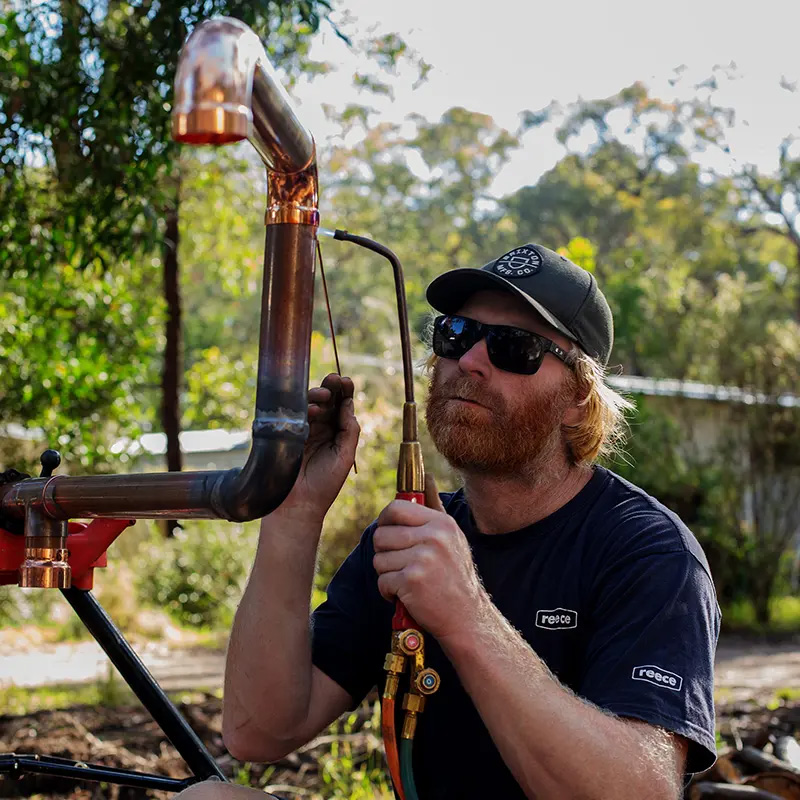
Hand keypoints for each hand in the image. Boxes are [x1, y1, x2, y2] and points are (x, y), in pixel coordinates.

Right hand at [276, 373, 358, 522]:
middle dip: (330, 388)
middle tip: (335, 379)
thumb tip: (349, 403)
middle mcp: (320, 429)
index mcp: (337, 433)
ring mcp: (303, 431)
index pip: (341, 407)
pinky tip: (311, 410)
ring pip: (310, 406)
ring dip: (317, 396)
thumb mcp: (345, 456)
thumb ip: (349, 430)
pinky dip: (303, 410)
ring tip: (322, 395)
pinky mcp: (288, 435)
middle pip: (326, 402)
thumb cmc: (325, 484)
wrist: (299, 505)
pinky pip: (295, 417)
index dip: (344, 393)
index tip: (347, 381)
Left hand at [372, 476, 488, 639]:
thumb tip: (426, 476)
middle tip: (399, 565)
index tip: (387, 533)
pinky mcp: (412, 581)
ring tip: (406, 581)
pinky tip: (406, 595)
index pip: (396, 509)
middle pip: (381, 535)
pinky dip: (388, 592)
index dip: (384, 521)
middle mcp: (433, 537)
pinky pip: (382, 581)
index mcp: (441, 524)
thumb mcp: (452, 537)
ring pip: (379, 559)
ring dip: (387, 574)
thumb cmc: (456, 576)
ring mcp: (422, 559)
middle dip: (384, 553)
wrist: (467, 616)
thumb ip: (435, 508)